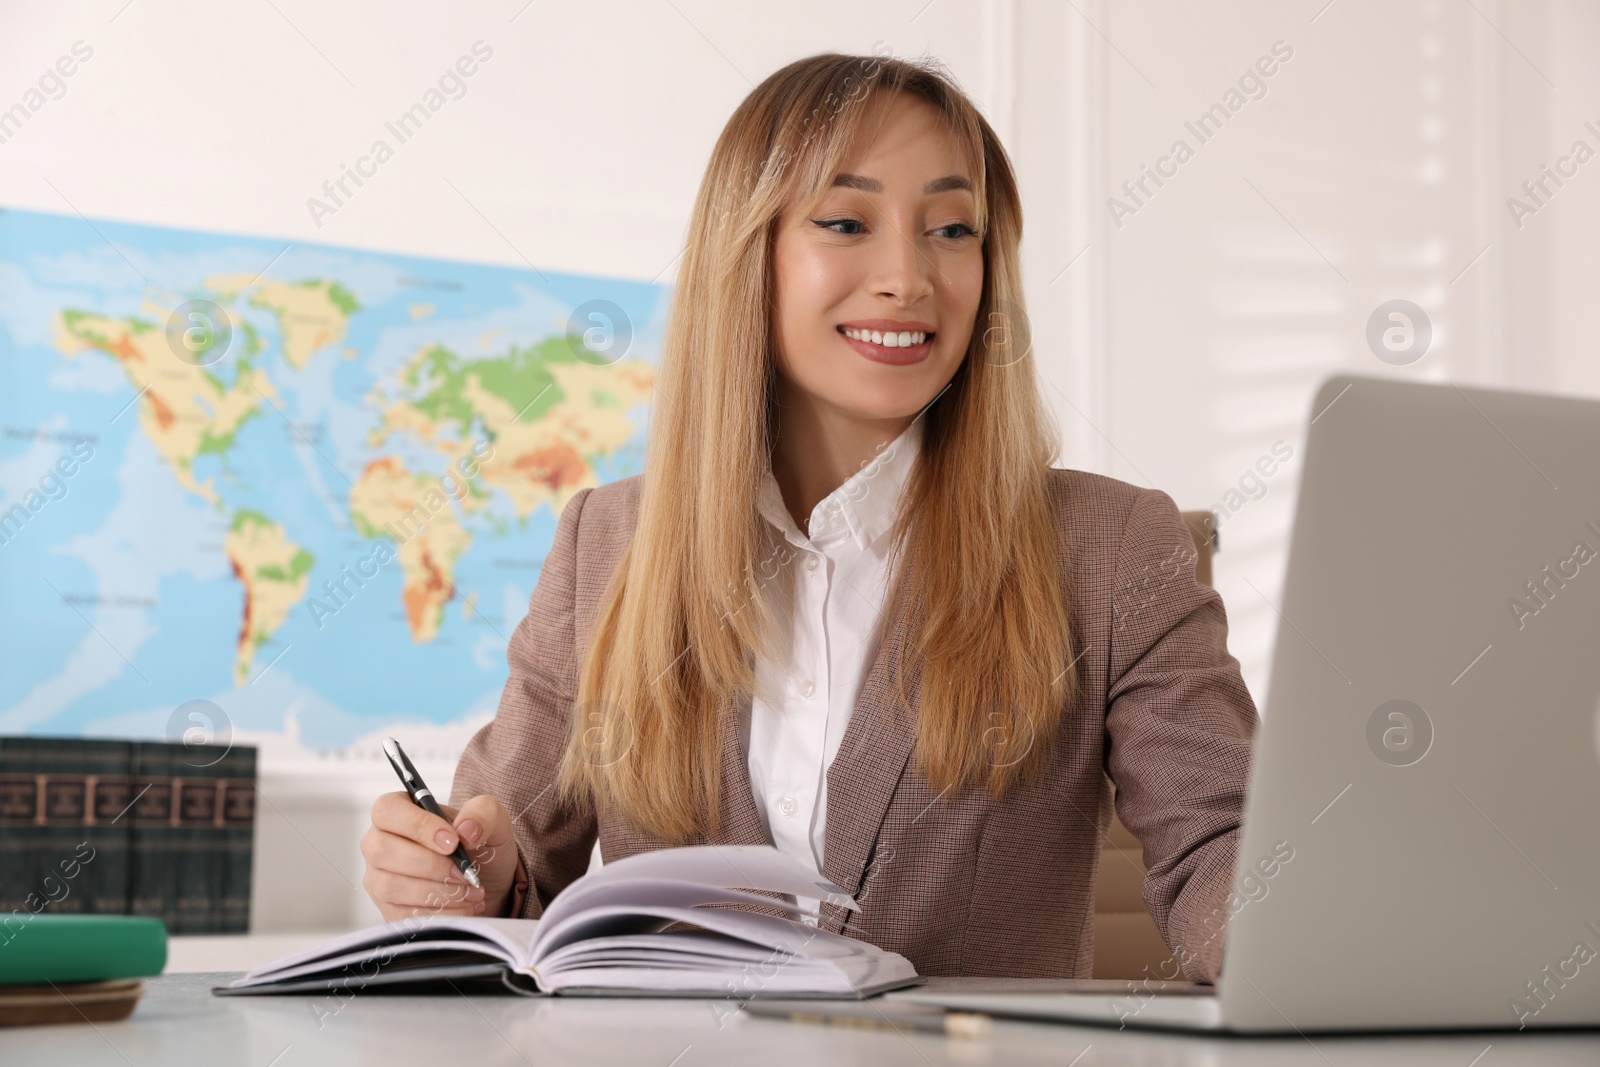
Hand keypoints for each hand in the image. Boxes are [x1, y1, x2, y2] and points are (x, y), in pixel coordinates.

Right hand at [360, 792, 520, 921]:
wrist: (486, 883)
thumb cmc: (479, 845)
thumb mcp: (493, 821)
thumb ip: (483, 812)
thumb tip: (464, 830)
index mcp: (398, 810)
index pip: (388, 810)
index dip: (418, 825)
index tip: (453, 842)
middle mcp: (379, 842)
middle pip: (382, 850)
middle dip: (431, 865)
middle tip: (465, 873)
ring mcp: (378, 879)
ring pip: (391, 886)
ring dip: (439, 892)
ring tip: (472, 891)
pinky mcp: (388, 910)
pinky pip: (403, 916)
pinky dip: (441, 914)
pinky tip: (464, 907)